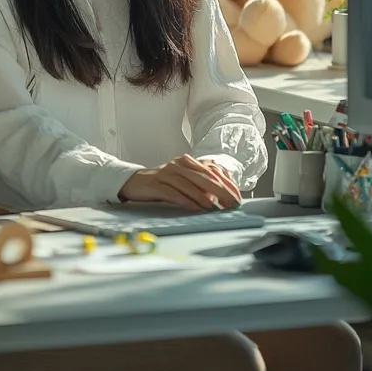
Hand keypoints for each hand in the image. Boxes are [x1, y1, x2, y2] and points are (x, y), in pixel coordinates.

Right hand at [119, 154, 241, 211]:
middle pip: (204, 177)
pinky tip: (195, 208)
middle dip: (221, 191)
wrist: (133, 182)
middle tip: (233, 203)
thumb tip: (220, 197)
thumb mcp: (182, 181)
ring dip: (204, 197)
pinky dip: (186, 200)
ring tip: (216, 207)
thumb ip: (199, 185)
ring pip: (190, 184)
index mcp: (187, 161)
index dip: (227, 184)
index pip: (213, 171)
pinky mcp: (156, 184)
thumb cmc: (161, 183)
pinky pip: (174, 193)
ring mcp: (166, 173)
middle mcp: (178, 165)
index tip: (238, 197)